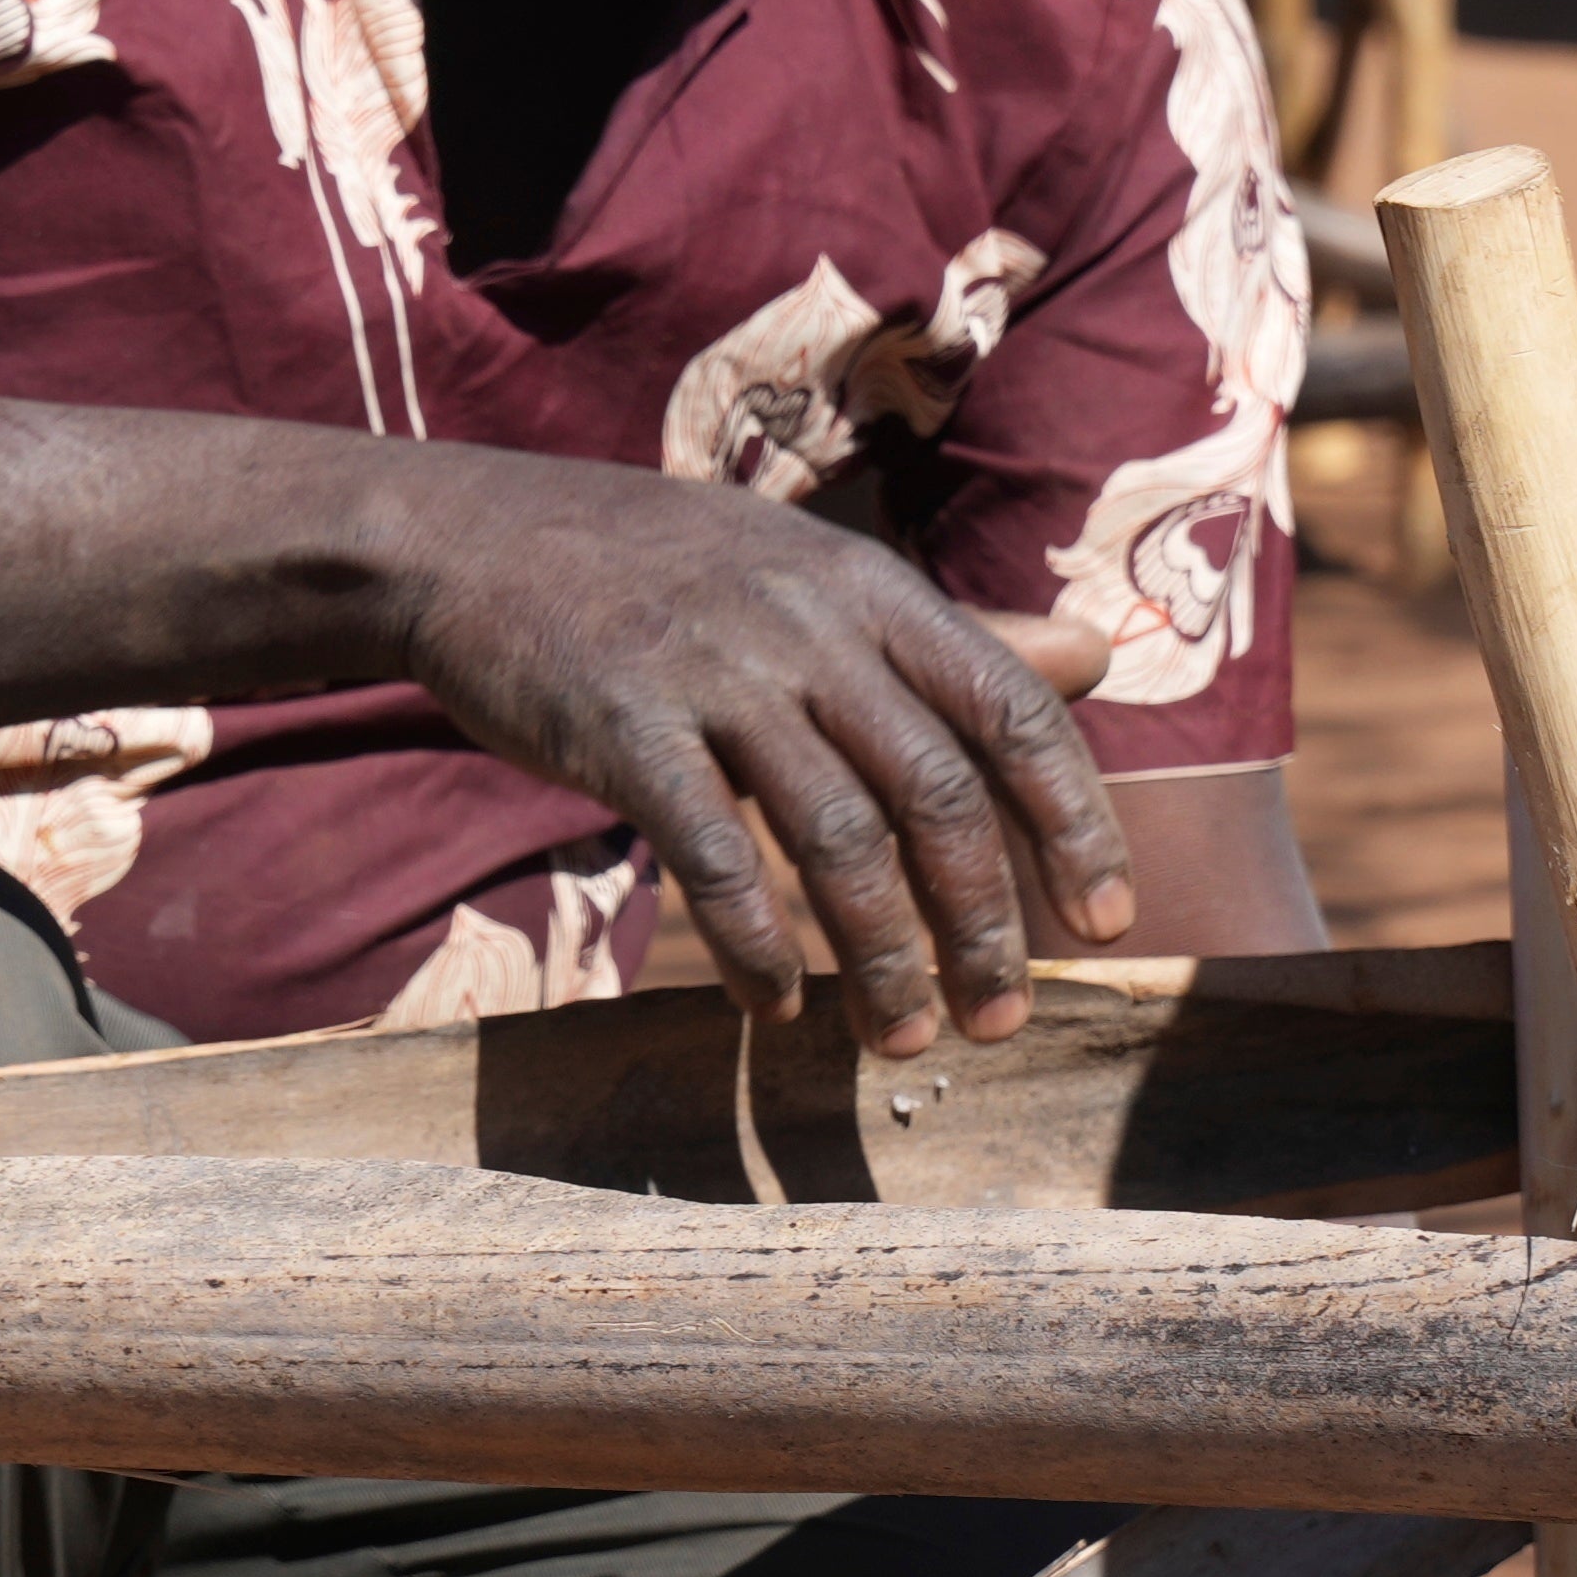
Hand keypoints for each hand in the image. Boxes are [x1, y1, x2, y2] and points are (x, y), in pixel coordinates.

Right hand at [377, 455, 1129, 1052]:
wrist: (469, 537)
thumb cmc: (658, 571)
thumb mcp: (812, 572)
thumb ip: (946, 636)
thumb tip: (1094, 659)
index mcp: (871, 589)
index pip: (1012, 710)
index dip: (1074, 824)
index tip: (1108, 923)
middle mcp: (808, 626)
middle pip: (937, 795)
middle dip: (983, 926)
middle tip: (998, 1019)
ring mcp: (715, 673)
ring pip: (838, 841)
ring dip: (881, 961)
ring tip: (900, 1040)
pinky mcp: (624, 727)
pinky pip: (714, 857)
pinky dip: (756, 945)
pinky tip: (775, 1003)